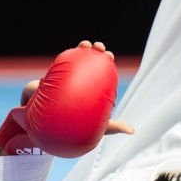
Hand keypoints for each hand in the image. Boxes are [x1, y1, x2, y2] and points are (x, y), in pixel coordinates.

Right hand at [7, 39, 133, 144]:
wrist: (47, 135)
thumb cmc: (73, 131)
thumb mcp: (95, 130)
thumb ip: (112, 127)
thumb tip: (133, 130)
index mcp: (89, 88)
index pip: (99, 70)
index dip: (105, 60)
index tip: (109, 55)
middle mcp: (76, 82)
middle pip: (88, 61)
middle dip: (95, 50)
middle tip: (99, 48)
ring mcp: (62, 80)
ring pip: (72, 60)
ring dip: (80, 49)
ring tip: (86, 44)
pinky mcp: (49, 83)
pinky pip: (54, 70)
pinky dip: (60, 60)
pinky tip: (67, 54)